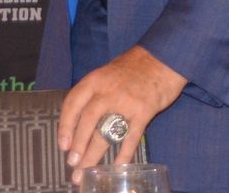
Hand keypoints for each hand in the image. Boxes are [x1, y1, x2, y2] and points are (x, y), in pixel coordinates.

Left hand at [57, 45, 186, 178]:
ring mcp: (126, 102)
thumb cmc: (136, 66)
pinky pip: (131, 137)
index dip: (65, 127)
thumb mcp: (109, 72)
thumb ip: (96, 92)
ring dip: (94, 154)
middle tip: (73, 163)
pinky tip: (117, 167)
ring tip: (86, 171)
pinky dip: (124, 154)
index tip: (62, 145)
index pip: (72, 104)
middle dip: (78, 145)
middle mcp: (108, 91)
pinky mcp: (144, 111)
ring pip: (105, 132)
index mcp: (95, 79)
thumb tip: (82, 118)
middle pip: (87, 122)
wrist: (166, 57)